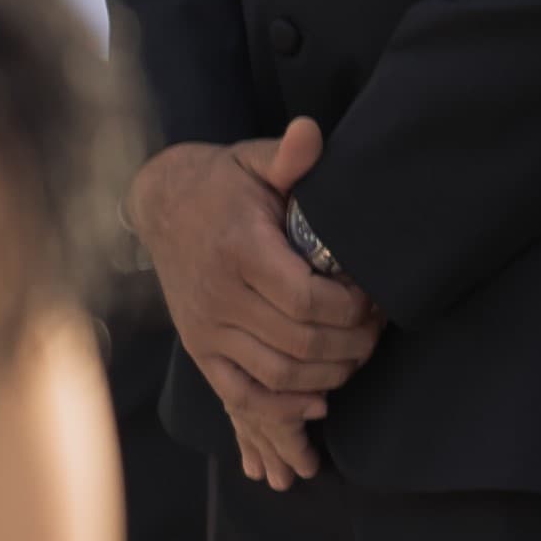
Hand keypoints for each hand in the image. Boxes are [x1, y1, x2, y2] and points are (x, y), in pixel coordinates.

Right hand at [132, 120, 378, 488]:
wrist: (163, 206)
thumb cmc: (225, 183)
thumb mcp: (254, 160)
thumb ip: (289, 155)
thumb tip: (311, 133)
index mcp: (240, 251)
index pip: (307, 301)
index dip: (352, 310)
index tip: (375, 300)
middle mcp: (219, 296)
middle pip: (300, 343)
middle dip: (352, 345)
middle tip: (377, 331)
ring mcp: (206, 328)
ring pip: (278, 373)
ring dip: (330, 374)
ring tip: (358, 355)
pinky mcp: (199, 349)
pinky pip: (241, 394)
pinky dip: (284, 406)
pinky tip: (320, 399)